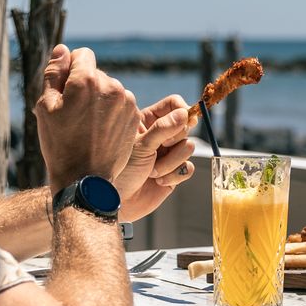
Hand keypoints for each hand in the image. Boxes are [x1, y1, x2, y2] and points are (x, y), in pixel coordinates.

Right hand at [35, 45, 138, 189]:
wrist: (84, 179)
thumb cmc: (60, 144)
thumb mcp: (46, 107)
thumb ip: (53, 73)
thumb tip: (63, 49)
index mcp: (86, 80)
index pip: (82, 55)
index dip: (70, 70)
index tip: (66, 90)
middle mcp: (111, 86)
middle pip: (96, 73)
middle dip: (84, 86)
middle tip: (73, 113)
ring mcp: (127, 102)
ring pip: (109, 88)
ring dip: (99, 99)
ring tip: (87, 124)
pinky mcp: (135, 116)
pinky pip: (121, 103)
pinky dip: (111, 112)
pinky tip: (100, 130)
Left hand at [116, 94, 198, 220]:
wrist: (116, 201)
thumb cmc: (120, 170)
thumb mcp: (140, 146)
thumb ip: (163, 129)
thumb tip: (185, 114)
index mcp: (148, 121)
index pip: (173, 104)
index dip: (182, 111)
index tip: (185, 121)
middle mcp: (160, 135)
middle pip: (185, 126)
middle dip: (173, 142)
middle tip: (158, 150)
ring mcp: (168, 153)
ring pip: (188, 148)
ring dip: (170, 163)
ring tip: (152, 171)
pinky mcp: (174, 171)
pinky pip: (188, 167)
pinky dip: (175, 176)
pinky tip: (159, 181)